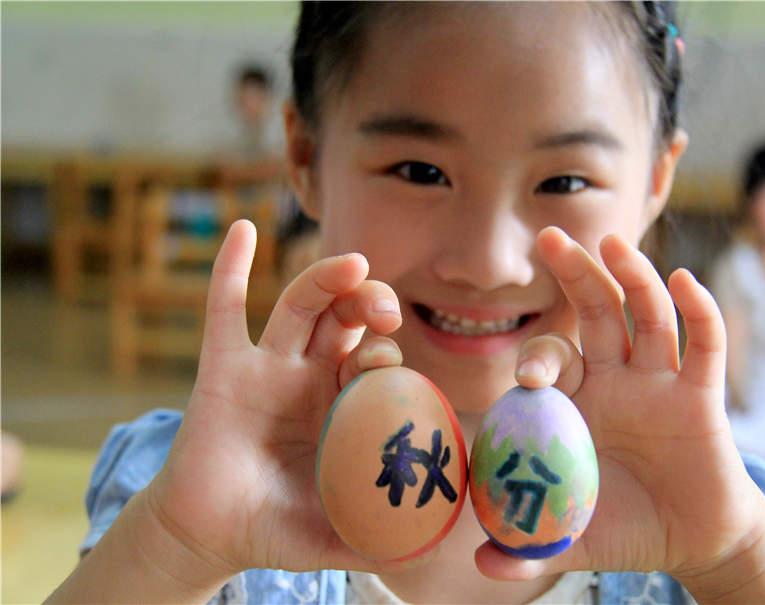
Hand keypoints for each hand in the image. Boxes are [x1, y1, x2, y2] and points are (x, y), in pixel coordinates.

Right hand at [146, 220, 412, 576]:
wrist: (212, 536)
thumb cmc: (278, 529)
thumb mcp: (340, 531)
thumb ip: (384, 533)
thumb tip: (436, 543)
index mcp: (343, 404)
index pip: (376, 359)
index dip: (387, 355)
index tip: (390, 369)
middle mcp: (310, 376)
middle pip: (347, 319)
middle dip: (370, 302)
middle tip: (385, 306)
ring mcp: (267, 367)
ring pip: (301, 306)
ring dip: (326, 278)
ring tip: (353, 262)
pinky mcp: (222, 367)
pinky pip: (224, 310)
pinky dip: (231, 269)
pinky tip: (243, 230)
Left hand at [476, 227, 764, 581]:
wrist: (691, 541)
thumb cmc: (622, 525)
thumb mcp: (569, 537)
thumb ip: (526, 547)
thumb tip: (478, 565)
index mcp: (577, 400)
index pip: (554, 358)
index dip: (539, 357)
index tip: (528, 376)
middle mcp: (617, 378)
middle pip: (597, 312)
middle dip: (576, 276)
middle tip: (550, 239)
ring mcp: (661, 381)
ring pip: (647, 315)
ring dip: (632, 277)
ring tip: (613, 243)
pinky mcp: (702, 395)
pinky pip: (704, 346)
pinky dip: (698, 312)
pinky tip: (684, 280)